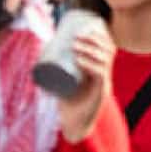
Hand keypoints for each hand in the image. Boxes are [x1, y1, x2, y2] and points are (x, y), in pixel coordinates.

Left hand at [57, 26, 115, 142]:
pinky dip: (90, 65)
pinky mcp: (101, 93)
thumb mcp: (66, 79)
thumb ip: (59, 66)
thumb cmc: (68, 100)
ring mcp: (105, 83)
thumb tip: (42, 48)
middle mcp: (107, 73)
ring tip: (75, 45)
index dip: (101, 35)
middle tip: (76, 36)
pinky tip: (80, 60)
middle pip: (108, 51)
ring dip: (90, 50)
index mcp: (102, 68)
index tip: (86, 28)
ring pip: (104, 60)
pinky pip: (99, 75)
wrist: (75, 123)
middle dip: (94, 40)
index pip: (109, 47)